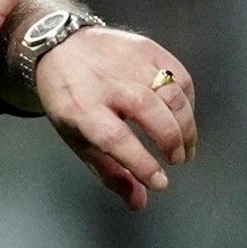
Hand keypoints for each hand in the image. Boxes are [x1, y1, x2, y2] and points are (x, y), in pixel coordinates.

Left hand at [35, 27, 195, 210]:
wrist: (58, 45)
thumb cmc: (68, 97)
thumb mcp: (76, 137)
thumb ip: (109, 171)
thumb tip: (139, 202)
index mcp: (81, 107)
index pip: (114, 138)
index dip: (141, 163)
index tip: (160, 182)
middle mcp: (106, 82)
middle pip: (149, 112)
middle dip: (172, 141)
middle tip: (177, 160)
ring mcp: (127, 61)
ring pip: (171, 94)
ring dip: (187, 126)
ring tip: (184, 146)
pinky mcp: (145, 47)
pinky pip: (179, 76)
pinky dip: (188, 101)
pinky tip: (182, 117)